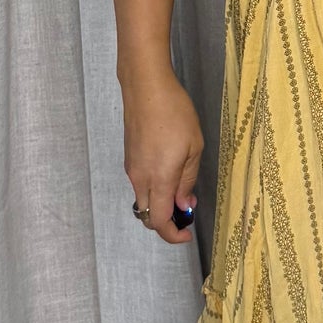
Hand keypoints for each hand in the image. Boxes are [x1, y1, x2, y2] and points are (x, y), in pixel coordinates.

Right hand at [122, 70, 203, 243]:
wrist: (146, 87)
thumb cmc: (174, 113)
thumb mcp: (193, 147)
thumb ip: (187, 180)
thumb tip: (183, 204)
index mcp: (158, 179)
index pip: (160, 221)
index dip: (173, 235)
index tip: (187, 235)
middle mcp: (140, 178)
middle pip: (147, 216)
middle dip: (167, 222)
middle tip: (187, 208)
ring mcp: (131, 168)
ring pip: (143, 200)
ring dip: (160, 204)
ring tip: (182, 186)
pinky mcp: (129, 158)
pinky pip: (140, 184)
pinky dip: (154, 189)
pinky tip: (169, 171)